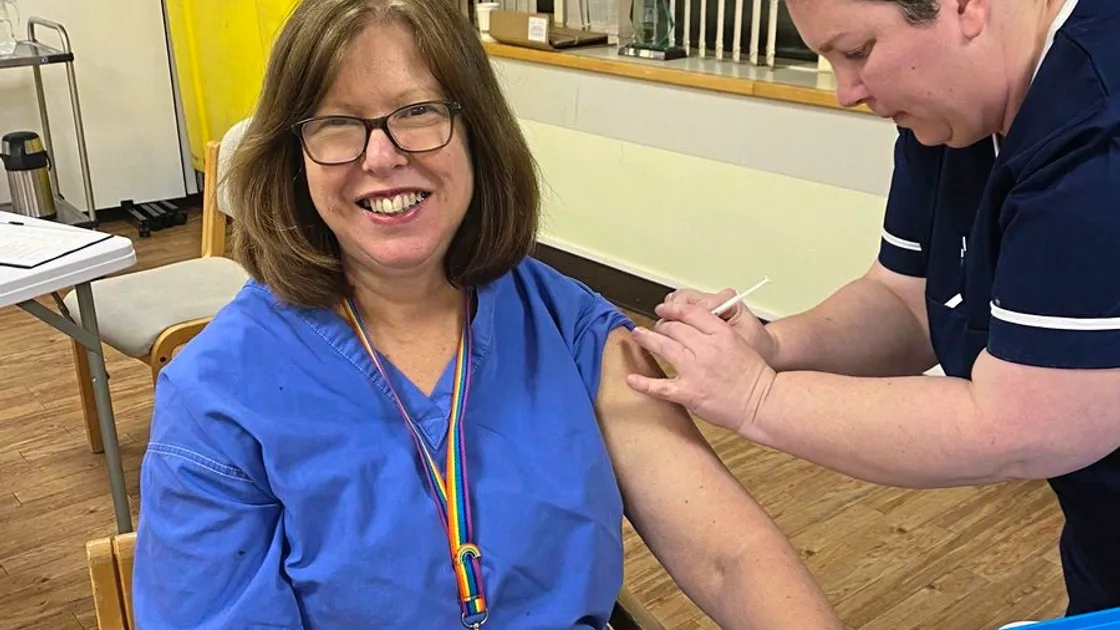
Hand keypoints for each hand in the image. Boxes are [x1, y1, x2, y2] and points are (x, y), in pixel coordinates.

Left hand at [627, 300, 776, 435]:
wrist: (762, 403)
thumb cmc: (753, 376)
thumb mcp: (739, 342)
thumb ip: (716, 331)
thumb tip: (693, 324)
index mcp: (721, 333)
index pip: (690, 312)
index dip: (672, 309)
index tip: (663, 309)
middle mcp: (706, 348)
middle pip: (674, 328)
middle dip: (661, 325)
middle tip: (653, 327)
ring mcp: (696, 370)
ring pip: (664, 347)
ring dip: (647, 339)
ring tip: (637, 335)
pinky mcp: (689, 393)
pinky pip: (660, 386)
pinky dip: (644, 383)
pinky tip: (631, 378)